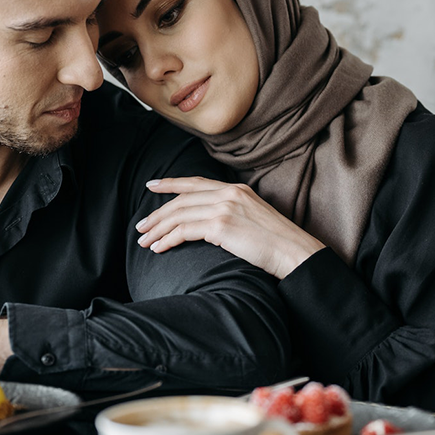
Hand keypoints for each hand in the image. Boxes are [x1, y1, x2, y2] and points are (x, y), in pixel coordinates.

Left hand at [138, 177, 325, 278]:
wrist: (294, 252)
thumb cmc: (278, 244)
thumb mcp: (254, 219)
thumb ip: (233, 214)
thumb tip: (211, 225)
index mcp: (237, 189)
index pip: (196, 183)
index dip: (171, 184)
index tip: (152, 186)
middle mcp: (229, 193)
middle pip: (182, 199)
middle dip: (158, 213)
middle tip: (141, 226)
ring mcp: (225, 207)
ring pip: (179, 214)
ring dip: (158, 229)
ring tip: (144, 241)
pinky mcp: (221, 225)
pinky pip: (184, 230)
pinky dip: (168, 240)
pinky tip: (159, 248)